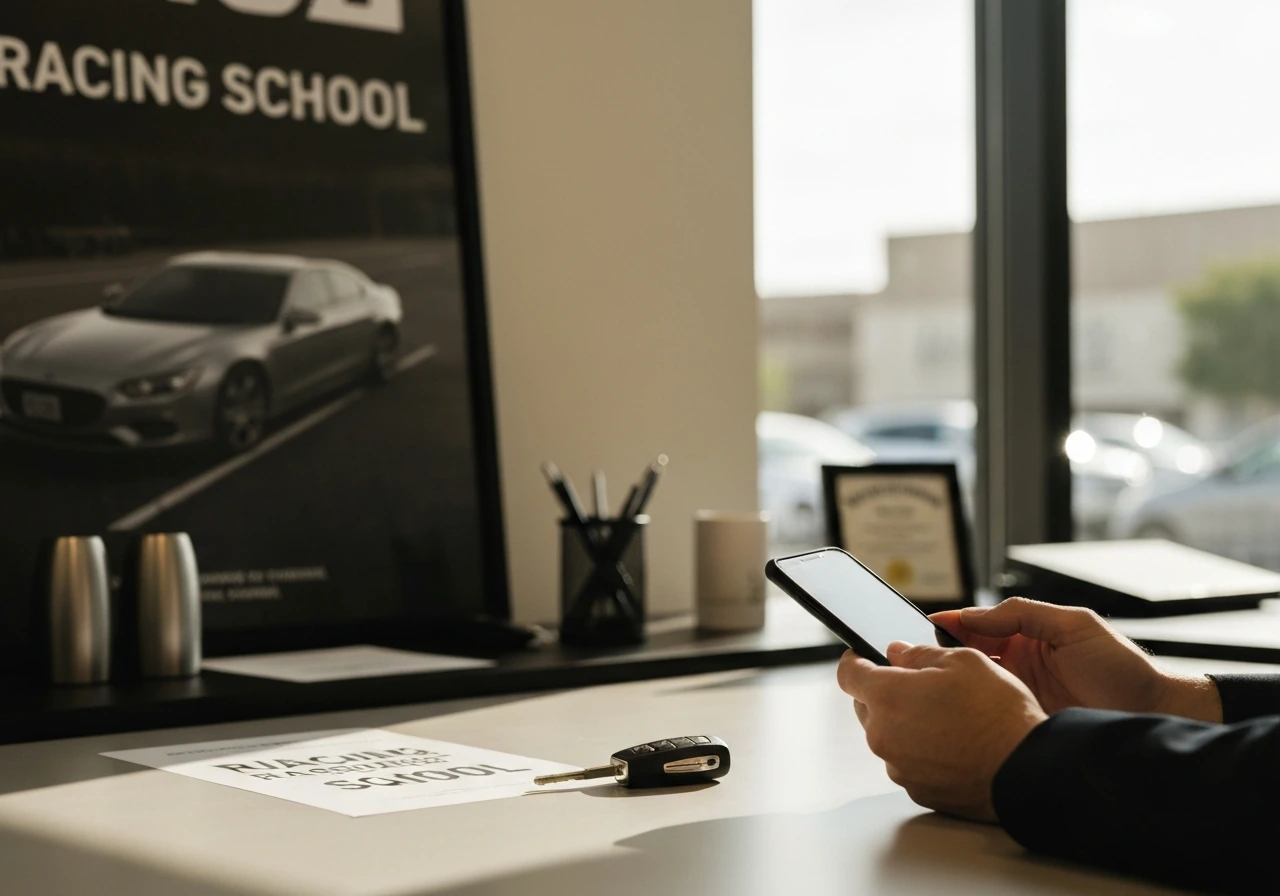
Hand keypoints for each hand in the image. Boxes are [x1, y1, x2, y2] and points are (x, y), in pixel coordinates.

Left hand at [837, 643, 1046, 821]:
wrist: (1028, 770)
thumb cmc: (999, 715)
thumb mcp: (963, 660)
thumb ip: (919, 654)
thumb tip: (897, 652)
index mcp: (887, 697)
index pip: (848, 674)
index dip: (857, 660)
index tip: (865, 656)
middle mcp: (884, 736)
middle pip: (866, 706)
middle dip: (885, 692)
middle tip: (922, 686)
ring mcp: (899, 767)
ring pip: (888, 735)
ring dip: (905, 723)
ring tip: (946, 716)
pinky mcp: (917, 791)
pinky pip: (908, 762)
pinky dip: (921, 750)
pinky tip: (952, 743)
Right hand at [931, 598, 1221, 722]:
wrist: (1151, 713)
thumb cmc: (1122, 668)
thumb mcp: (1075, 626)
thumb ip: (1025, 613)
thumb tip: (976, 614)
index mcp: (1027, 636)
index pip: (978, 625)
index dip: (951, 623)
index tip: (925, 625)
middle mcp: (1017, 665)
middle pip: (967, 656)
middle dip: (940, 654)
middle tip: (915, 656)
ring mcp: (1018, 694)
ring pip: (972, 685)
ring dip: (951, 681)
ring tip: (927, 680)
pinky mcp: (1022, 722)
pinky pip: (988, 714)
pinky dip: (968, 710)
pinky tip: (953, 709)